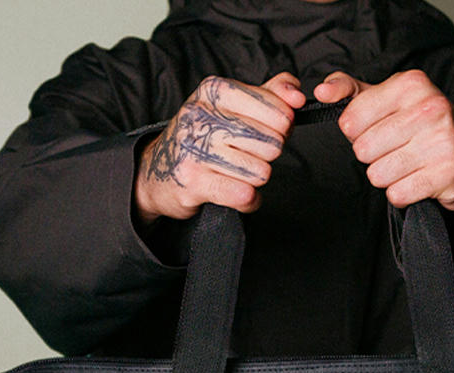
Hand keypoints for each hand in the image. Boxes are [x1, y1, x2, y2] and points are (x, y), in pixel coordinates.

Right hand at [135, 73, 305, 223]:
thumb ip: (270, 95)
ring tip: (237, 173)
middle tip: (248, 155)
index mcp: (215, 91)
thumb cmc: (203, 136)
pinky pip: (244, 195)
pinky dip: (248, 200)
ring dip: (256, 179)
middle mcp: (201, 115)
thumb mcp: (232, 106)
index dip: (284, 128)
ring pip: (260, 172)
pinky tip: (237, 192)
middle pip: (272, 144)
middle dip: (268, 156)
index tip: (271, 131)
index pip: (277, 112)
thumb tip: (297, 95)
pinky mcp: (193, 181)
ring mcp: (195, 148)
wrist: (157, 170)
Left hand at [314, 70, 453, 228]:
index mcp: (412, 84)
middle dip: (372, 158)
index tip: (377, 131)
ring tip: (407, 166)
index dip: (357, 134)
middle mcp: (431, 108)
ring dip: (387, 177)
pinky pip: (397, 194)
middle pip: (363, 150)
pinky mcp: (447, 173)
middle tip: (395, 151)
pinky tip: (417, 181)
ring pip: (378, 175)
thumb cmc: (422, 126)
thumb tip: (322, 93)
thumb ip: (350, 91)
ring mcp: (442, 141)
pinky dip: (401, 194)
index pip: (351, 120)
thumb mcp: (388, 99)